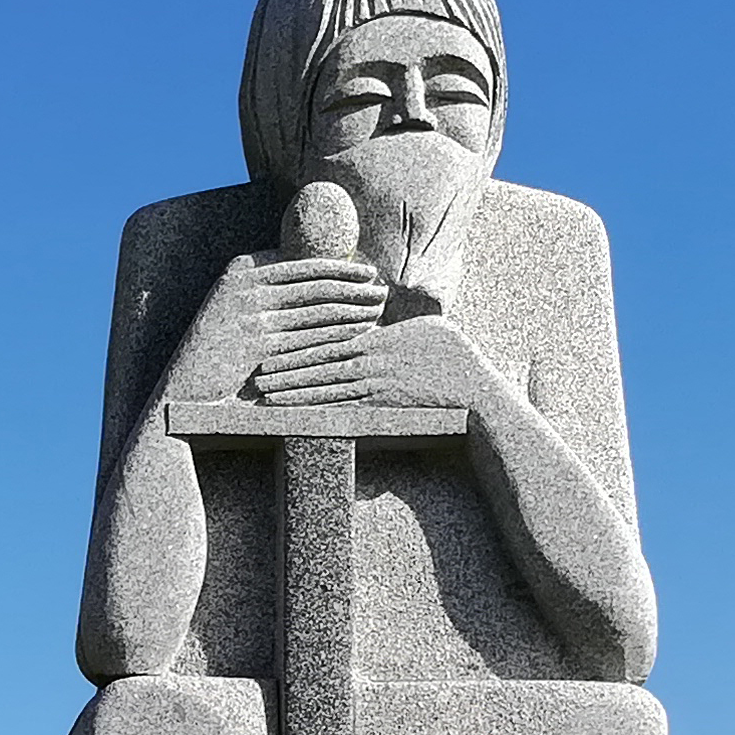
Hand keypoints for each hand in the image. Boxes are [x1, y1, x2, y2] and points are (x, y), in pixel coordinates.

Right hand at [172, 252, 386, 401]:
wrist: (185, 387)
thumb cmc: (217, 351)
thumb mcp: (236, 309)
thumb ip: (269, 291)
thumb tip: (319, 282)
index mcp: (242, 268)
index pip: (304, 263)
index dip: (342, 268)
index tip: (368, 273)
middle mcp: (246, 286)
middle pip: (316, 284)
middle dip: (355, 288)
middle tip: (382, 292)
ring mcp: (251, 315)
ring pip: (318, 311)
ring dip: (353, 311)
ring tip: (377, 312)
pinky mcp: (257, 345)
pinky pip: (310, 339)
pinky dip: (338, 337)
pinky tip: (358, 338)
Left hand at [251, 309, 497, 409]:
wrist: (476, 391)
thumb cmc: (455, 357)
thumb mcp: (425, 329)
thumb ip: (392, 328)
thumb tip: (371, 321)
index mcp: (381, 336)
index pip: (334, 335)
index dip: (302, 341)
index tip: (277, 342)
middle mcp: (374, 359)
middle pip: (321, 360)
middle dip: (287, 366)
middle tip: (257, 370)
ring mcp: (377, 384)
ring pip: (326, 385)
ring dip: (295, 389)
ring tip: (267, 391)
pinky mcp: (383, 406)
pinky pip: (343, 408)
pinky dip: (317, 409)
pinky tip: (297, 412)